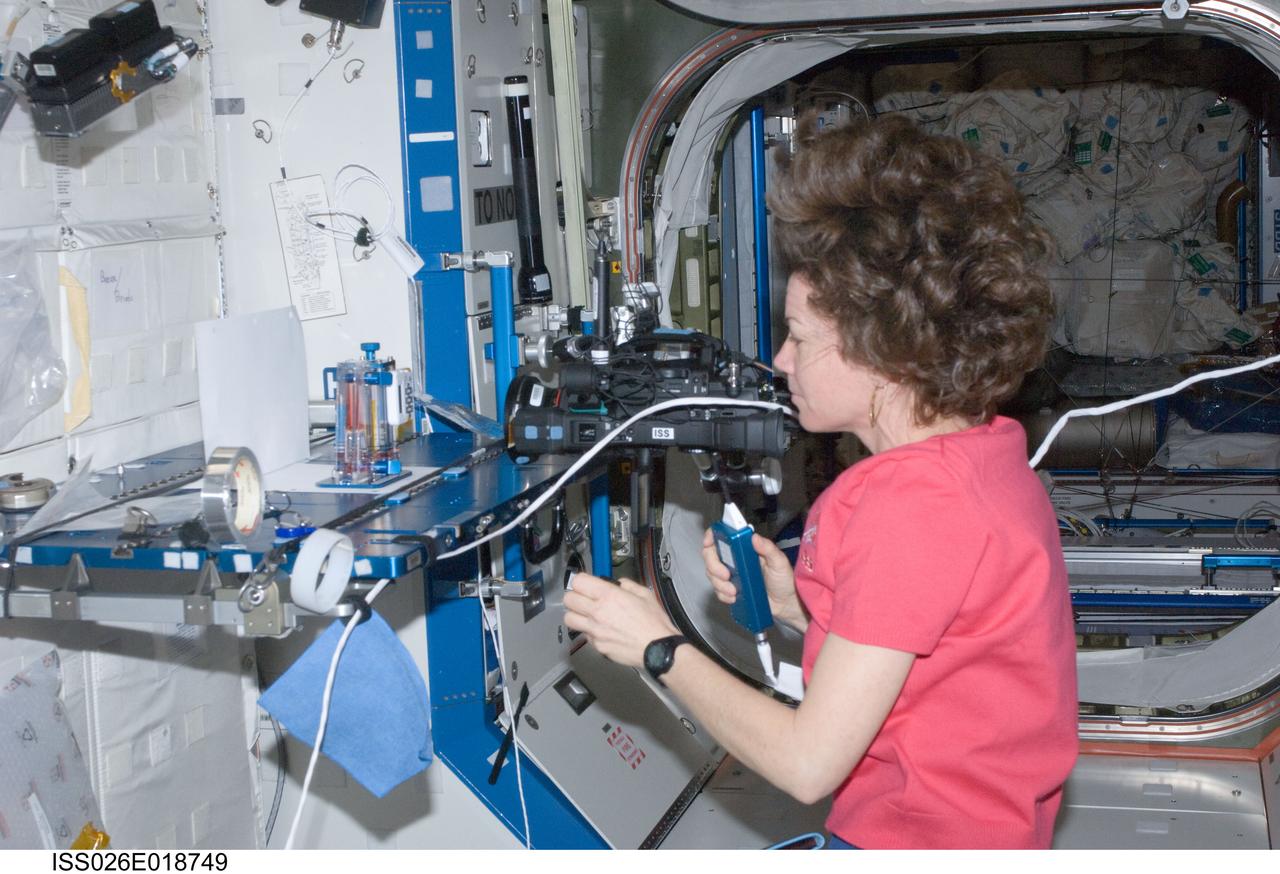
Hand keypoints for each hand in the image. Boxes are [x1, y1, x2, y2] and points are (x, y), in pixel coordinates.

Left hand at [563, 573, 679, 667]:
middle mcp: (597, 612)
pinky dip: (589, 631)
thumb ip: (627, 585)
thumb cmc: (654, 621)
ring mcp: (594, 631)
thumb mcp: (645, 594)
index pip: (578, 582)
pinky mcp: (596, 645)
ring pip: (569, 619)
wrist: (658, 649)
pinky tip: (601, 630)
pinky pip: (584, 635)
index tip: (587, 584)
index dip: (582, 581)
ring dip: (575, 614)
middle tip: (585, 598)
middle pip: (568, 599)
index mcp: (608, 595)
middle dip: (575, 596)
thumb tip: (618, 584)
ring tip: (586, 615)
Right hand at [701, 529, 804, 628]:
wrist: (786, 605)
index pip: (724, 536)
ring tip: (734, 590)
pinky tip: (733, 597)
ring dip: (719, 584)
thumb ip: (768, 548)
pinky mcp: (730, 589)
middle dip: (714, 566)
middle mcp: (736, 559)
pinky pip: (717, 590)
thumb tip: (754, 537)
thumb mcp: (780, 562)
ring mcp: (732, 574)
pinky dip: (722, 594)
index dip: (712, 536)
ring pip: (712, 574)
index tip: (709, 543)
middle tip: (725, 575)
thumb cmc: (784, 581)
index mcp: (746, 548)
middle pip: (711, 555)